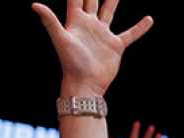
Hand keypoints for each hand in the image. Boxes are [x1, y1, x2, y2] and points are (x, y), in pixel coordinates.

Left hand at [32, 0, 153, 98]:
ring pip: (109, 12)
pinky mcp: (115, 45)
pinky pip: (130, 34)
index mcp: (76, 20)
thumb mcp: (61, 39)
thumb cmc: (71, 62)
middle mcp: (90, 24)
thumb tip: (35, 5)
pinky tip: (148, 19)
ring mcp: (103, 34)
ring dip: (114, 1)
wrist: (86, 83)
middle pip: (93, 0)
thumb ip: (50, 20)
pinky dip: (140, 28)